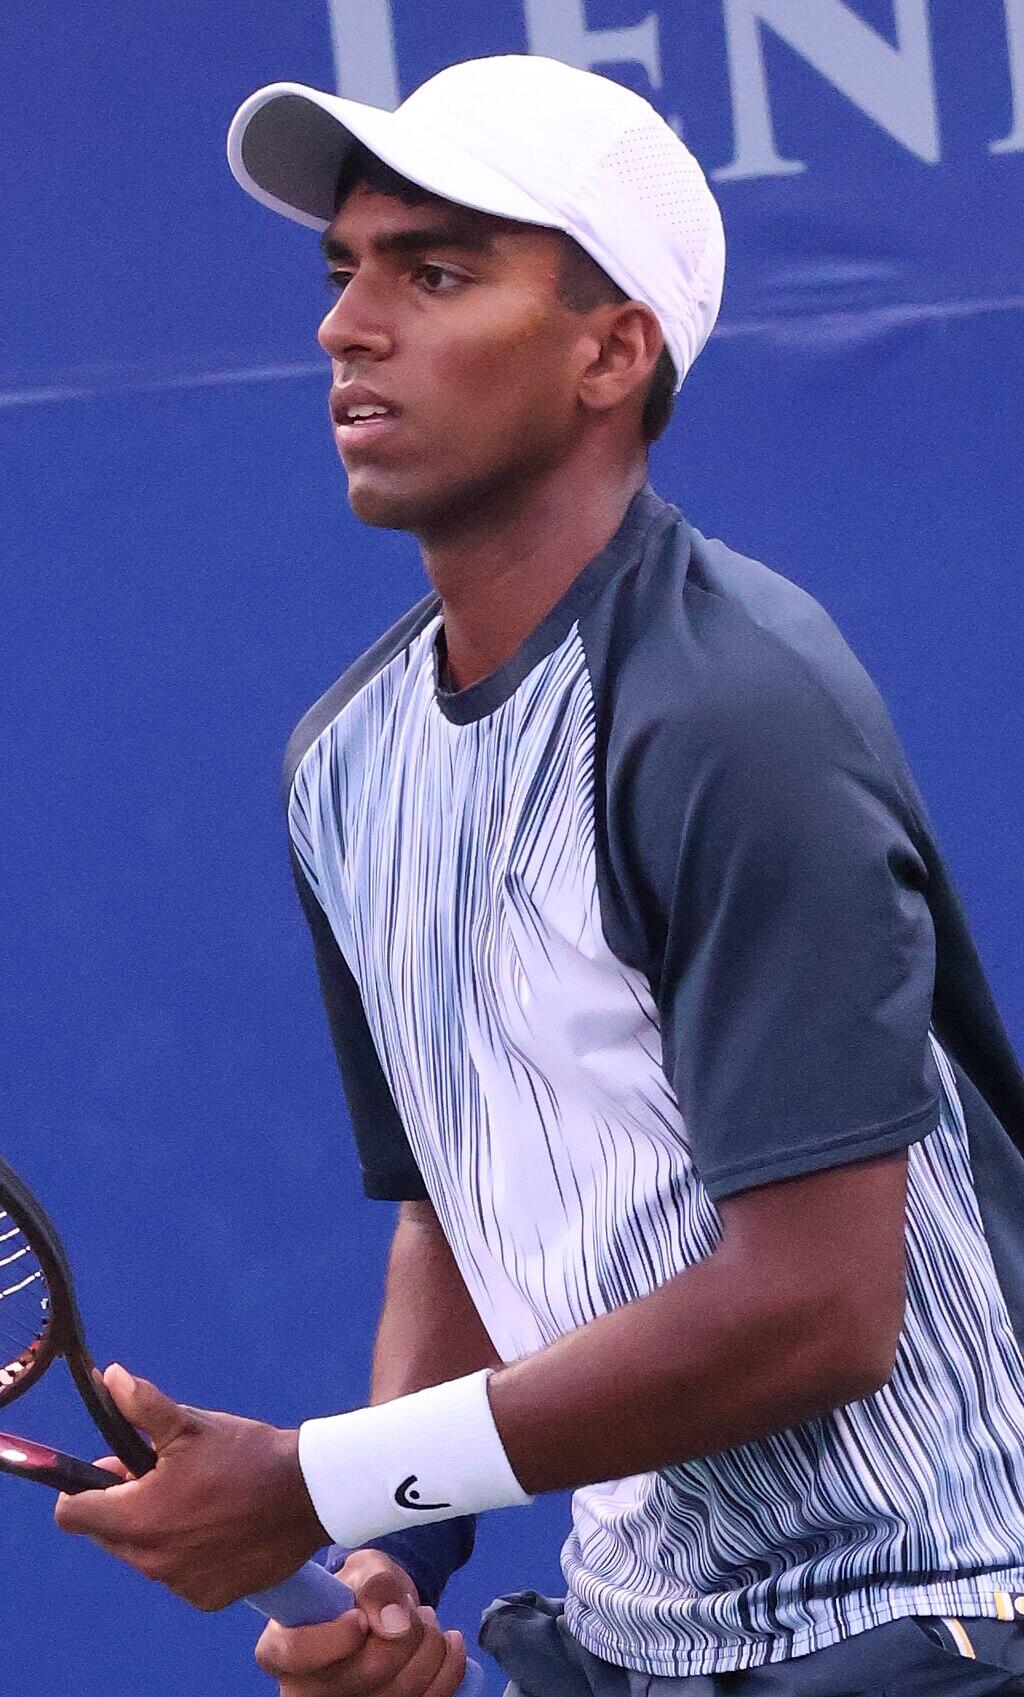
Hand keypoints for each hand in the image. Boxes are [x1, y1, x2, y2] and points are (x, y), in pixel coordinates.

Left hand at [54, 1364, 326, 1607]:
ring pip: (144, 1555)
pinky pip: (178, 1575)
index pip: (73, 1514)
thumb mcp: (191, 1425)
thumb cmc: (246, 1455)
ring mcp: (180, 1584)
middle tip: (163, 1474)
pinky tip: (218, 1525)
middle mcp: (151, 1561)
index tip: (117, 1468)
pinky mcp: (207, 1598)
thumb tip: (109, 1378)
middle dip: (125, 1504)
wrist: (308, 1495)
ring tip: (197, 1497)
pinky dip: (187, 1553)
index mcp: (139, 1518)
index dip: (84, 1487)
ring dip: (156, 1529)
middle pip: (108, 1534)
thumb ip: (142, 1405)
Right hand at [255, 1548, 467, 1696]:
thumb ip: (375, 1585)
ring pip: (406, 1686)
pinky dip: (449, 1664)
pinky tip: (444, 1642)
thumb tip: (395, 1622)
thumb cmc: (359, 1590)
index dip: (334, 1637)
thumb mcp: (364, 1569)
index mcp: (282, 1648)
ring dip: (428, 1642)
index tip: (358, 1618)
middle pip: (370, 1669)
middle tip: (405, 1608)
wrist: (380, 1616)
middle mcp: (307, 1689)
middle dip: (405, 1628)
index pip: (297, 1652)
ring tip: (419, 1620)